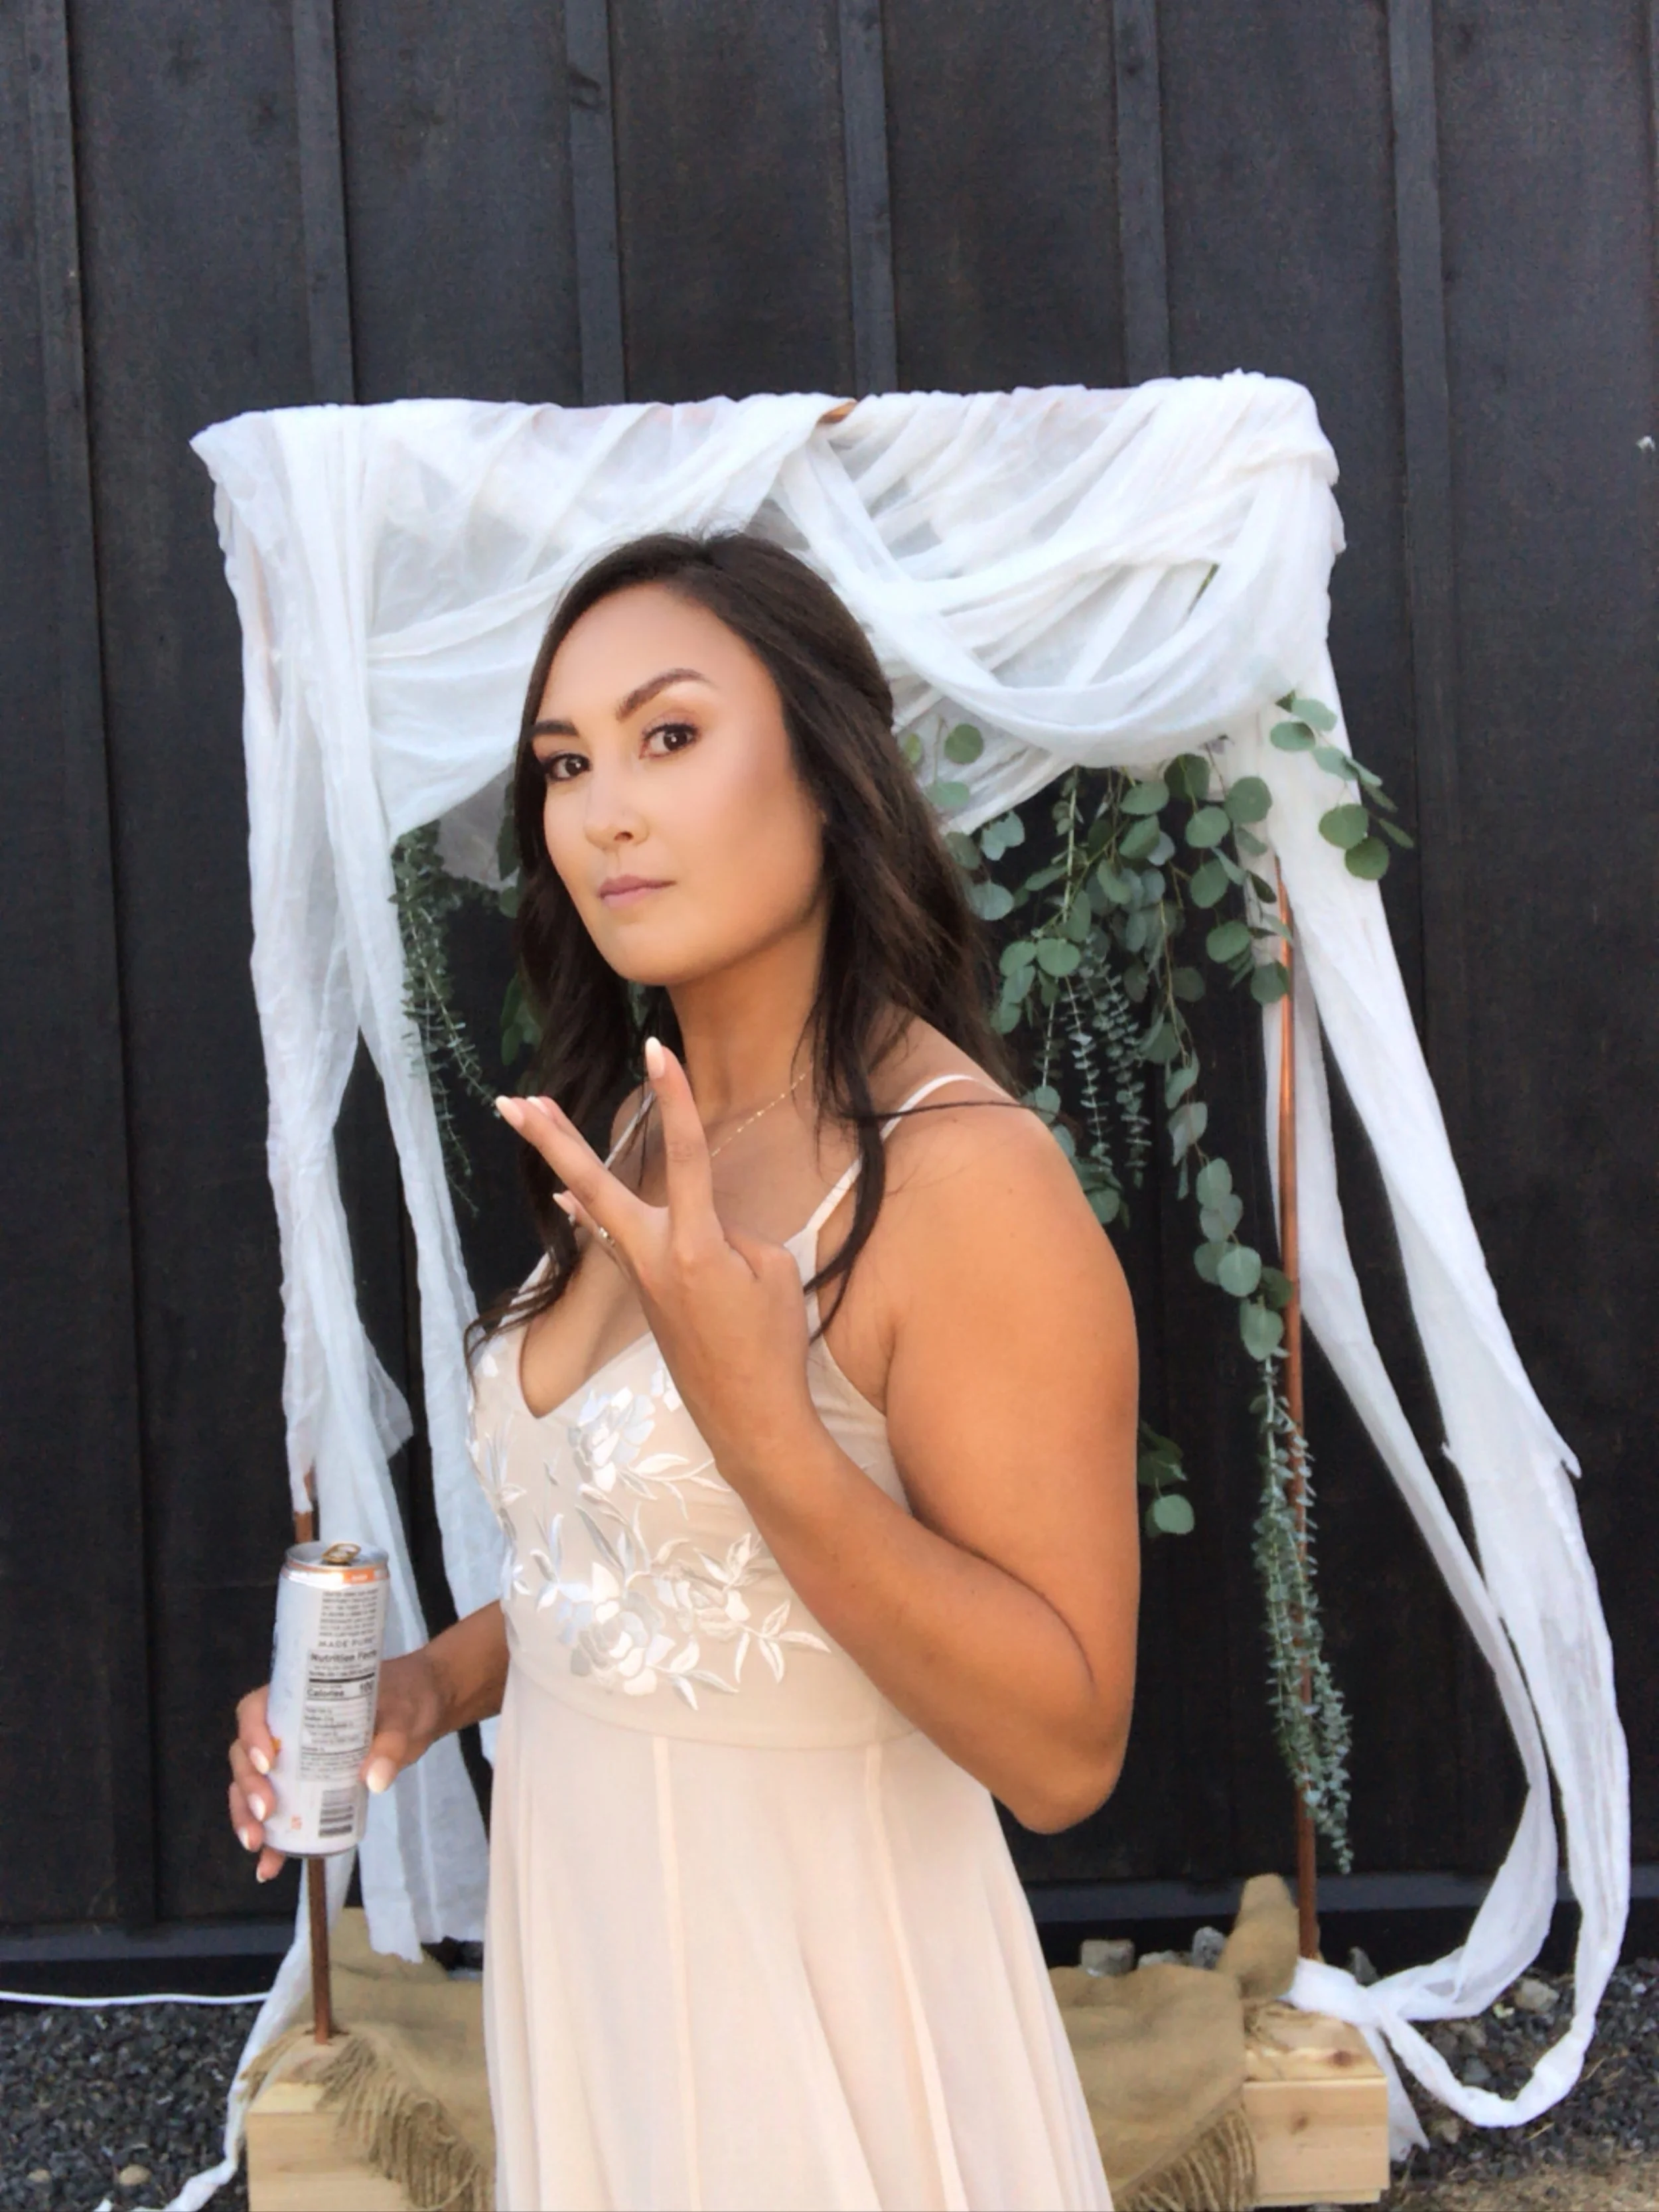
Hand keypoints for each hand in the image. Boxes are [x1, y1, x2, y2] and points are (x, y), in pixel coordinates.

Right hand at [227, 1651, 447, 1881]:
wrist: (421, 1712)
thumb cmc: (406, 1700)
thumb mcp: (403, 1716)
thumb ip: (391, 1743)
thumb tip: (375, 1780)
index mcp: (300, 1698)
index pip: (257, 1710)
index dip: (252, 1735)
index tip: (269, 1762)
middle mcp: (286, 1729)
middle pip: (246, 1755)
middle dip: (248, 1786)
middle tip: (266, 1811)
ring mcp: (292, 1762)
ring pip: (251, 1786)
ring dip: (246, 1816)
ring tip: (257, 1844)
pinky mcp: (305, 1790)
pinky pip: (278, 1814)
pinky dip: (272, 1841)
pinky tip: (268, 1867)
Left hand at [495, 1036, 816, 1482]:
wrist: (750, 1416)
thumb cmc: (771, 1346)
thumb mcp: (772, 1274)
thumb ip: (732, 1233)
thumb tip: (704, 1225)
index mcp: (696, 1245)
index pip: (687, 1154)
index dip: (673, 1098)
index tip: (658, 1048)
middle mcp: (654, 1256)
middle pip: (596, 1183)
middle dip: (554, 1138)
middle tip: (515, 1099)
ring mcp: (641, 1276)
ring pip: (595, 1206)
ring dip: (564, 1162)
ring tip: (533, 1117)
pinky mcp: (642, 1294)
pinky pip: (610, 1240)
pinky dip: (590, 1214)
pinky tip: (567, 1199)